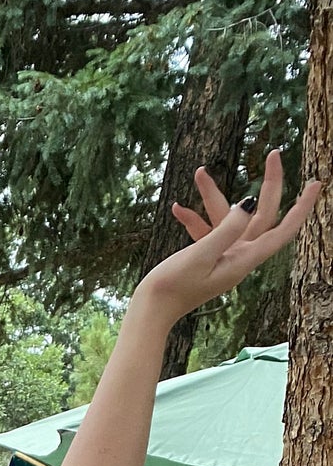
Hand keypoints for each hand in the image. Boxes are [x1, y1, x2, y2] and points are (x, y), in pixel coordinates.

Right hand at [132, 150, 320, 325]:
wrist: (149, 311)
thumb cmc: (172, 287)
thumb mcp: (201, 255)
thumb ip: (227, 229)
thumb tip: (250, 203)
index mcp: (244, 260)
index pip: (282, 230)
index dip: (301, 207)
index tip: (316, 183)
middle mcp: (238, 257)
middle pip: (262, 216)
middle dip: (268, 184)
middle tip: (273, 154)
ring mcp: (223, 257)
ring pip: (229, 218)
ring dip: (213, 196)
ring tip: (199, 173)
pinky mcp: (206, 258)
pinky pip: (207, 231)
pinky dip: (195, 219)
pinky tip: (178, 208)